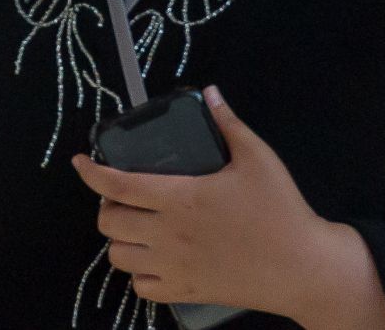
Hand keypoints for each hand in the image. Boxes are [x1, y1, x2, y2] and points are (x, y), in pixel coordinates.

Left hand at [70, 87, 384, 327]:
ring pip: (118, 257)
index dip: (91, 172)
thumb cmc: (280, 211)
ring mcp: (174, 268)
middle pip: (109, 222)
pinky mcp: (186, 293)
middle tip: (124, 196)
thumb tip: (209, 91)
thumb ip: (228, 124)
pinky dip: (139, 274)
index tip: (80, 162)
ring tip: (137, 227)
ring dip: (120, 240)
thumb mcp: (258, 158)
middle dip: (107, 205)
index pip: (117, 184)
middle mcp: (168, 235)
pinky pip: (142, 289)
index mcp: (180, 198)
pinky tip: (154, 260)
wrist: (304, 268)